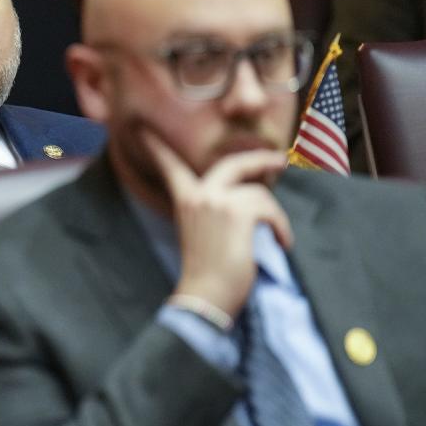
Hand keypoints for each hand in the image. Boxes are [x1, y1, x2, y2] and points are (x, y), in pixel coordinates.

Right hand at [144, 134, 291, 317]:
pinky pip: (270, 208)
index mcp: (185, 200)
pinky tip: (282, 243)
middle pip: (233, 164)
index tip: (143, 130)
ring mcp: (218, 201)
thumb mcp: (204, 233)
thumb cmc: (208, 273)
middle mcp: (199, 195)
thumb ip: (216, 211)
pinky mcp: (239, 212)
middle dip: (259, 159)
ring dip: (275, 215)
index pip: (171, 167)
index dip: (160, 148)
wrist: (206, 295)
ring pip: (259, 192)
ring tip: (278, 236)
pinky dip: (281, 226)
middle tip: (277, 159)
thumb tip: (248, 198)